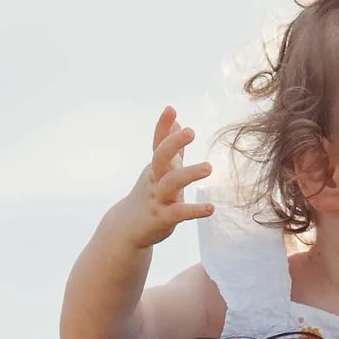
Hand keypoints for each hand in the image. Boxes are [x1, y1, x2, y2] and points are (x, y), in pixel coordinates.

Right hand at [104, 107, 213, 255]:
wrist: (127, 229)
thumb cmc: (149, 196)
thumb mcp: (160, 171)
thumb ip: (173, 149)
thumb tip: (178, 121)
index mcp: (156, 167)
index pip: (158, 143)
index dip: (163, 127)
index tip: (170, 109)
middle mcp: (155, 180)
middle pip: (161, 158)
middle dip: (173, 143)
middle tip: (190, 131)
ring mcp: (157, 199)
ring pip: (171, 184)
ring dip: (189, 174)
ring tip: (209, 167)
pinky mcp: (162, 219)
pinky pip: (178, 213)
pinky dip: (194, 210)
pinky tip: (210, 208)